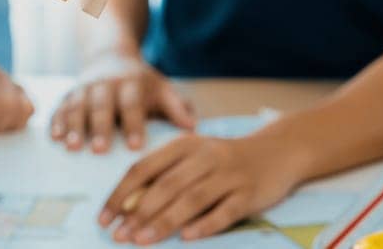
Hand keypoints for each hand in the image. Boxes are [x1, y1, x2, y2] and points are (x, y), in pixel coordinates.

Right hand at [50, 55, 193, 152]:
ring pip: (78, 106)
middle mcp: (106, 83)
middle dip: (100, 127)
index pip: (133, 104)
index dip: (134, 124)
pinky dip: (56, 121)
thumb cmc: (142, 83)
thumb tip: (193, 128)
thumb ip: (176, 107)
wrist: (111, 55)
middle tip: (100, 150)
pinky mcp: (69, 93)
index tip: (135, 146)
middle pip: (102, 105)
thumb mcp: (162, 88)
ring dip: (74, 126)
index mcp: (132, 83)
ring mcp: (85, 87)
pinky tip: (54, 138)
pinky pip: (60, 106)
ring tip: (72, 147)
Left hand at [99, 135, 301, 244]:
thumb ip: (163, 177)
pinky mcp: (250, 193)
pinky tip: (187, 238)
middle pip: (166, 185)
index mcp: (184, 145)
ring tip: (143, 241)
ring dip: (164, 222)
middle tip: (120, 236)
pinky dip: (205, 225)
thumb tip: (128, 209)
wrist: (277, 151)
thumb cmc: (223, 160)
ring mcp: (229, 174)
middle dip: (139, 213)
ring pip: (192, 199)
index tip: (105, 217)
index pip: (144, 168)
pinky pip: (224, 211)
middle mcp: (206, 156)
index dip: (121, 194)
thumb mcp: (193, 159)